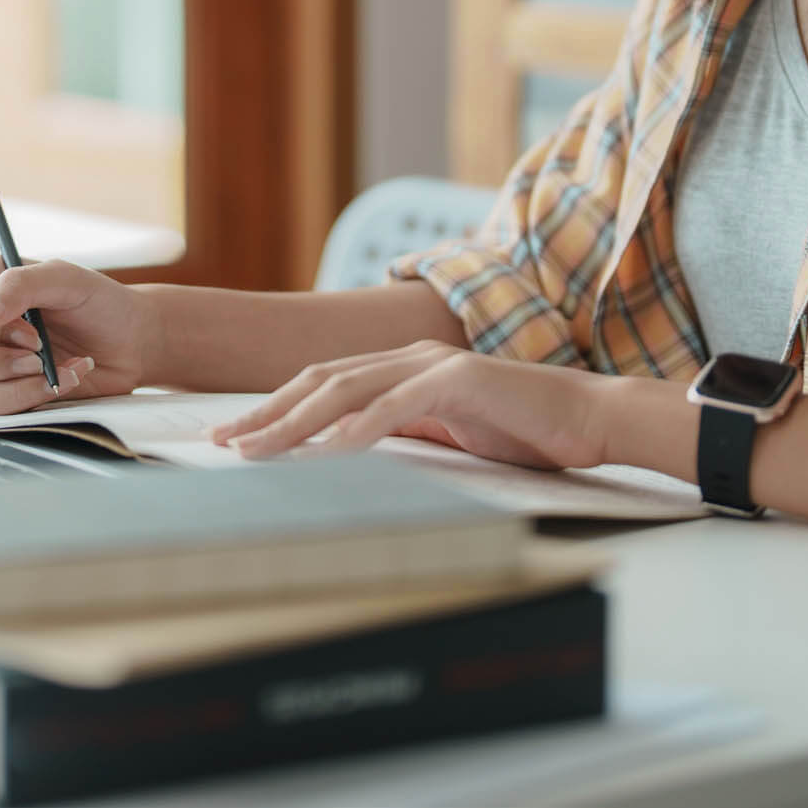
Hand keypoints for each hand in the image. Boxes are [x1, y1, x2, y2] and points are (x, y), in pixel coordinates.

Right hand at [0, 257, 154, 413]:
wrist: (131, 342)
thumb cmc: (99, 303)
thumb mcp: (66, 278)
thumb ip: (19, 286)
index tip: (30, 331)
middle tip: (38, 356)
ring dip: (18, 385)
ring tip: (57, 369)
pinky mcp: (1, 394)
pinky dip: (30, 399)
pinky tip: (61, 381)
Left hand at [208, 340, 613, 468]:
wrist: (586, 418)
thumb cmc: (521, 430)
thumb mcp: (445, 433)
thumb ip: (399, 432)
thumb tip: (346, 451)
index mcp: (401, 367)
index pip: (321, 384)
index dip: (273, 408)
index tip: (234, 437)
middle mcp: (408, 357)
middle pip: (318, 380)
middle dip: (265, 412)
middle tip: (221, 442)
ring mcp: (432, 364)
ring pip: (346, 389)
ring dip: (297, 421)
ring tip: (259, 448)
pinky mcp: (460, 380)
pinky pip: (399, 404)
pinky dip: (363, 426)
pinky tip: (333, 447)